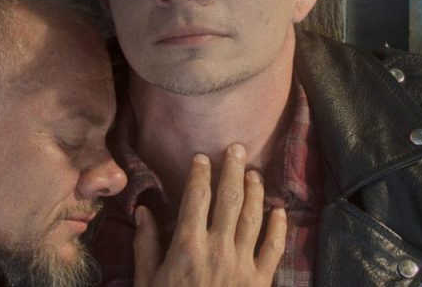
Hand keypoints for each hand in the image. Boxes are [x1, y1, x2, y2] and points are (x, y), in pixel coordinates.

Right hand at [133, 144, 286, 285]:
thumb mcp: (146, 283)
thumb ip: (146, 246)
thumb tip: (143, 212)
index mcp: (187, 247)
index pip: (196, 198)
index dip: (201, 173)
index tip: (202, 157)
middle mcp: (218, 249)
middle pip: (229, 198)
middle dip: (232, 170)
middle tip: (236, 148)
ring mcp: (242, 265)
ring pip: (253, 217)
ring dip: (255, 191)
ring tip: (254, 172)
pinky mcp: (260, 282)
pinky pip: (273, 248)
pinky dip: (278, 227)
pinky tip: (279, 211)